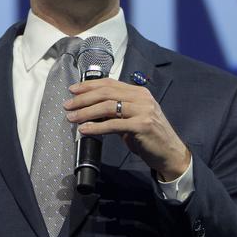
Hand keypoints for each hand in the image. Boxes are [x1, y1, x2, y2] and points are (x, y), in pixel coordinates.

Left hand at [64, 78, 190, 180]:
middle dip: (83, 99)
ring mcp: (143, 111)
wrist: (169, 153)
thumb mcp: (132, 118)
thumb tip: (90, 109)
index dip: (89, 85)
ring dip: (86, 112)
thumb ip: (116, 111)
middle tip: (68, 105)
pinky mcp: (142, 125)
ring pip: (107, 106)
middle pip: (106, 93)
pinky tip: (84, 130)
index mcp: (138, 92)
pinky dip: (96, 127)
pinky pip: (113, 125)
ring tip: (72, 118)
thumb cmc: (149, 136)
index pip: (109, 83)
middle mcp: (141, 98)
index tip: (73, 90)